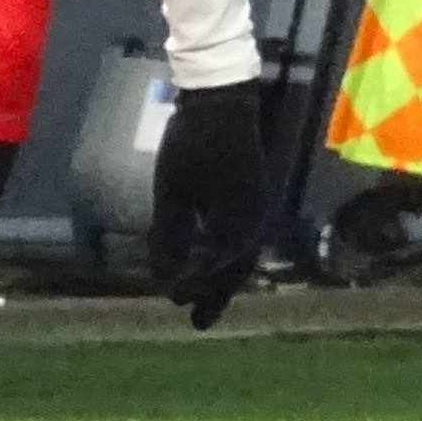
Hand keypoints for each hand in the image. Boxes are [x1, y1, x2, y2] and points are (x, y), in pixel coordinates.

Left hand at [140, 75, 268, 327]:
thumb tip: (164, 275)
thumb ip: (168, 235)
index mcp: (241, 216)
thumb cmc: (193, 140)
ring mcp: (257, 206)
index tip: (172, 298)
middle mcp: (257, 216)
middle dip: (217, 295)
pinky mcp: (251, 196)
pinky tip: (207, 263)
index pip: (220, 263)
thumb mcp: (172, 189)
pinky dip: (224, 257)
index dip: (197, 284)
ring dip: (222, 279)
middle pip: (238, 267)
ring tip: (202, 303)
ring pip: (241, 254)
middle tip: (197, 323)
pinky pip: (240, 238)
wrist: (220, 97)